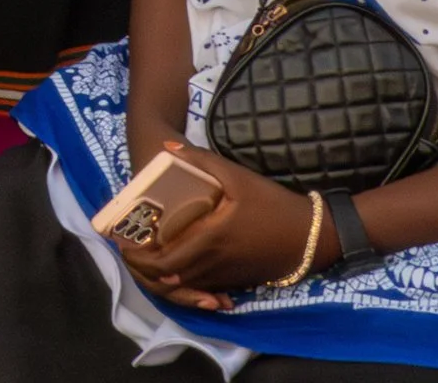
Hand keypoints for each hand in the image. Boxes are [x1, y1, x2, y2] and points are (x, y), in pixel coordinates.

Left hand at [114, 144, 323, 307]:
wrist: (313, 237)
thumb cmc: (273, 204)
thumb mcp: (238, 177)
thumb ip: (200, 160)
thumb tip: (166, 149)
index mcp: (209, 239)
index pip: (163, 261)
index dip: (139, 258)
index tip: (123, 244)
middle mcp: (212, 264)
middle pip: (167, 279)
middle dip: (143, 270)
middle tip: (129, 251)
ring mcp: (223, 278)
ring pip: (182, 288)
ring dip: (160, 278)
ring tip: (145, 257)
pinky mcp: (233, 282)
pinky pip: (199, 289)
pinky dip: (182, 284)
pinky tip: (175, 268)